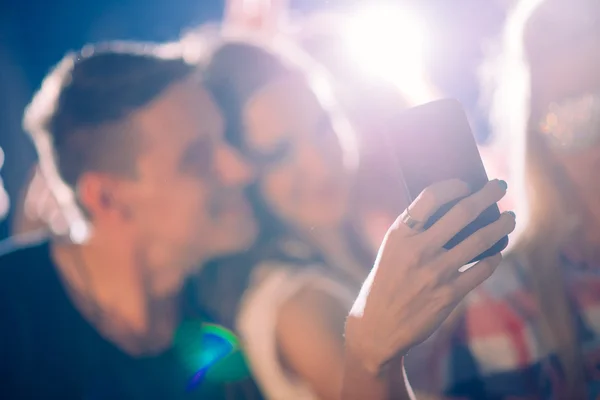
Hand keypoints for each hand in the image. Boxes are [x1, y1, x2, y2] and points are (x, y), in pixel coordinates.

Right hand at [345, 179, 515, 374]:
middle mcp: (418, 249)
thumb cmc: (386, 282)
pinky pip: (483, 269)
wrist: (378, 325)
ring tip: (510, 218)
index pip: (431, 196)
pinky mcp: (449, 294)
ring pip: (481, 239)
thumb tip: (456, 209)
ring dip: (502, 224)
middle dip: (488, 194)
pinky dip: (495, 257)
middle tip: (500, 185)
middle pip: (464, 212)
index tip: (467, 183)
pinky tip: (497, 252)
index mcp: (400, 233)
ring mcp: (435, 272)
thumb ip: (416, 231)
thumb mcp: (391, 250)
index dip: (454, 185)